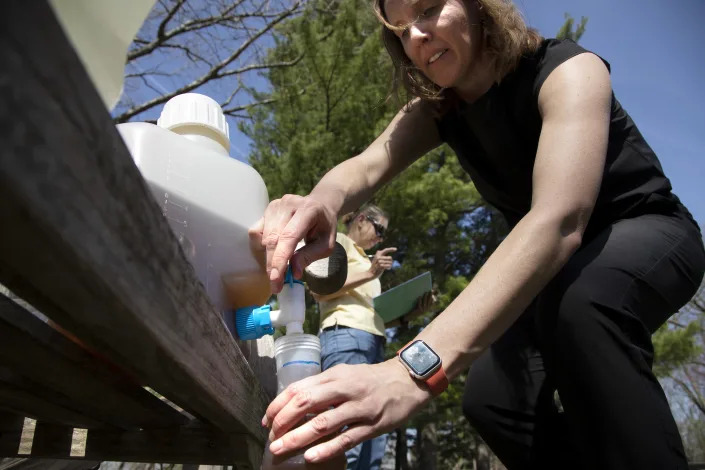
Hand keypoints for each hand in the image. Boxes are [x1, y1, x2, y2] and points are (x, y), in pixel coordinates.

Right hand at [249, 195, 336, 292]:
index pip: (289, 237)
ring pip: (263, 237)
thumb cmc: (324, 228)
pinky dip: (262, 247)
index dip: (280, 259)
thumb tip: (293, 272)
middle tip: (276, 285)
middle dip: (272, 264)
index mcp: (308, 210)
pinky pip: (256, 231)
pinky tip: (274, 252)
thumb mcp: (326, 245)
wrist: (320, 206)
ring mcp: (276, 205)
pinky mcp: (267, 209)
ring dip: (268, 257)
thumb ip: (309, 256)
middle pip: (273, 238)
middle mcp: (289, 204)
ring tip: (279, 267)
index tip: (276, 279)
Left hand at [262, 359, 431, 463]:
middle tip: (272, 437)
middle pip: (306, 403)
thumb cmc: (370, 380)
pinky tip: (311, 457)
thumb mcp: (344, 375)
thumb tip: (293, 404)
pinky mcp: (372, 425)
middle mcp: (345, 389)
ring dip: (298, 438)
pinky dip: (326, 449)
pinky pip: (346, 439)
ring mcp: (359, 408)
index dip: (278, 405)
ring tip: (280, 449)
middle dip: (284, 421)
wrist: (406, 381)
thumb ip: (321, 387)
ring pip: (323, 423)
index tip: (267, 420)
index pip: (299, 388)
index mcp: (334, 376)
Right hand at [368, 247, 396, 277]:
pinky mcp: (381, 266)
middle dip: (391, 261)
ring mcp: (379, 261)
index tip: (396, 249)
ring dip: (390, 265)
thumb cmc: (375, 267)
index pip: (386, 250)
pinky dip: (389, 267)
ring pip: (390, 262)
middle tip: (388, 264)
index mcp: (378, 254)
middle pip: (390, 258)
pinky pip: (389, 265)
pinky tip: (387, 269)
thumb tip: (382, 253)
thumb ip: (379, 256)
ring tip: (386, 267)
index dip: (391, 249)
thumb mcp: (376, 260)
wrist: (371, 273)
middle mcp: (378, 257)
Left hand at [399, 291, 435, 326]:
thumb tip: (427, 296)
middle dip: (430, 296)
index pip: (431, 302)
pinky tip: (419, 296)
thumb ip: (424, 303)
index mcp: (427, 309)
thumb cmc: (416, 310)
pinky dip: (419, 300)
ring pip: (425, 302)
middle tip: (430, 291)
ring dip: (425, 297)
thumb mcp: (421, 307)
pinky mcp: (419, 310)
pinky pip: (419, 304)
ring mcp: (423, 310)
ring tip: (425, 292)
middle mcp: (426, 309)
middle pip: (428, 301)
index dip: (432, 297)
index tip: (432, 293)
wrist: (411, 316)